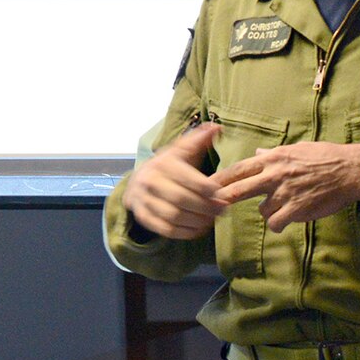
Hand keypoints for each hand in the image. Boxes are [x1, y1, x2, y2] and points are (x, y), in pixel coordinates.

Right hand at [122, 122, 231, 239]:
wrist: (138, 181)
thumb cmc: (167, 165)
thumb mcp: (181, 150)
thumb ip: (199, 140)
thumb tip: (217, 127)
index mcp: (163, 163)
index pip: (191, 180)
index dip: (210, 191)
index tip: (222, 195)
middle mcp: (150, 181)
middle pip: (182, 200)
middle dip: (206, 208)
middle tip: (221, 210)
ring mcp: (144, 200)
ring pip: (174, 216)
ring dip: (197, 221)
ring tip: (210, 220)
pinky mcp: (142, 216)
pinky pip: (165, 229)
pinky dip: (184, 232)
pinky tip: (197, 229)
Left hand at [215, 141, 359, 229]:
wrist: (350, 170)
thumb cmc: (325, 157)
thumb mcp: (296, 149)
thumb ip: (273, 155)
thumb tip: (256, 154)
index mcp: (273, 158)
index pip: (239, 168)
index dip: (221, 178)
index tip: (205, 184)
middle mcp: (275, 174)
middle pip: (239, 189)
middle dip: (223, 198)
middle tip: (212, 206)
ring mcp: (285, 192)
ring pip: (262, 209)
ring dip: (269, 211)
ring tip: (285, 205)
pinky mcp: (296, 209)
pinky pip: (276, 222)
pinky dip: (279, 223)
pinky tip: (287, 219)